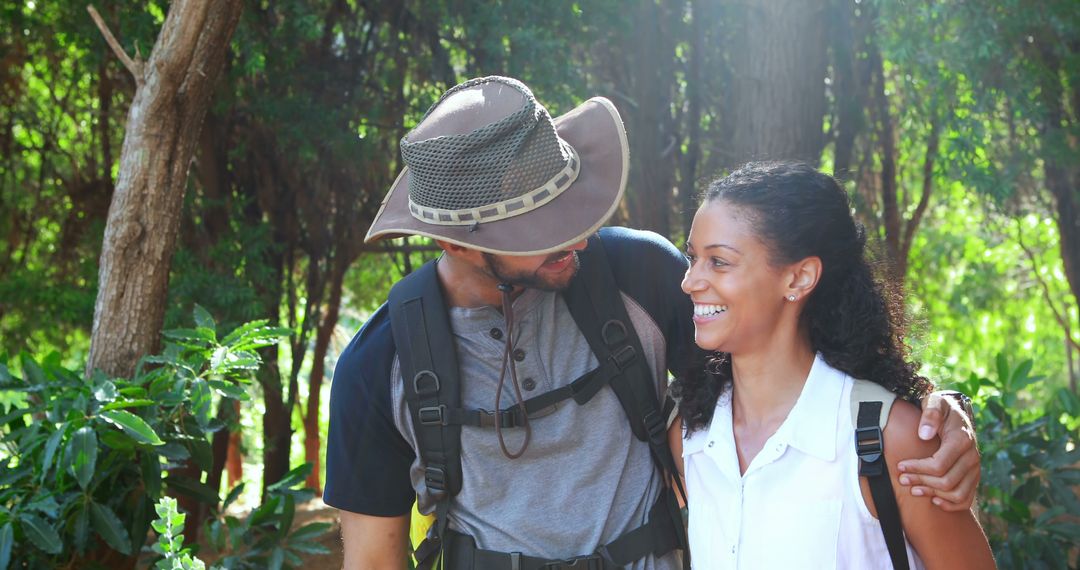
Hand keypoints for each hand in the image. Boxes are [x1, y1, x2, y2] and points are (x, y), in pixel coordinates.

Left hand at [896, 391, 980, 510]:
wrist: (955, 414)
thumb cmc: (941, 408)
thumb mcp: (934, 403)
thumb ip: (930, 415)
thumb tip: (924, 435)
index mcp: (962, 440)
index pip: (938, 464)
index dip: (917, 468)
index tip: (900, 466)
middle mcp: (972, 457)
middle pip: (946, 481)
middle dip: (921, 481)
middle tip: (902, 479)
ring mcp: (975, 469)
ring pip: (957, 493)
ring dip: (933, 495)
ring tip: (914, 491)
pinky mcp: (973, 477)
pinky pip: (967, 499)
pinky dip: (952, 505)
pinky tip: (935, 501)